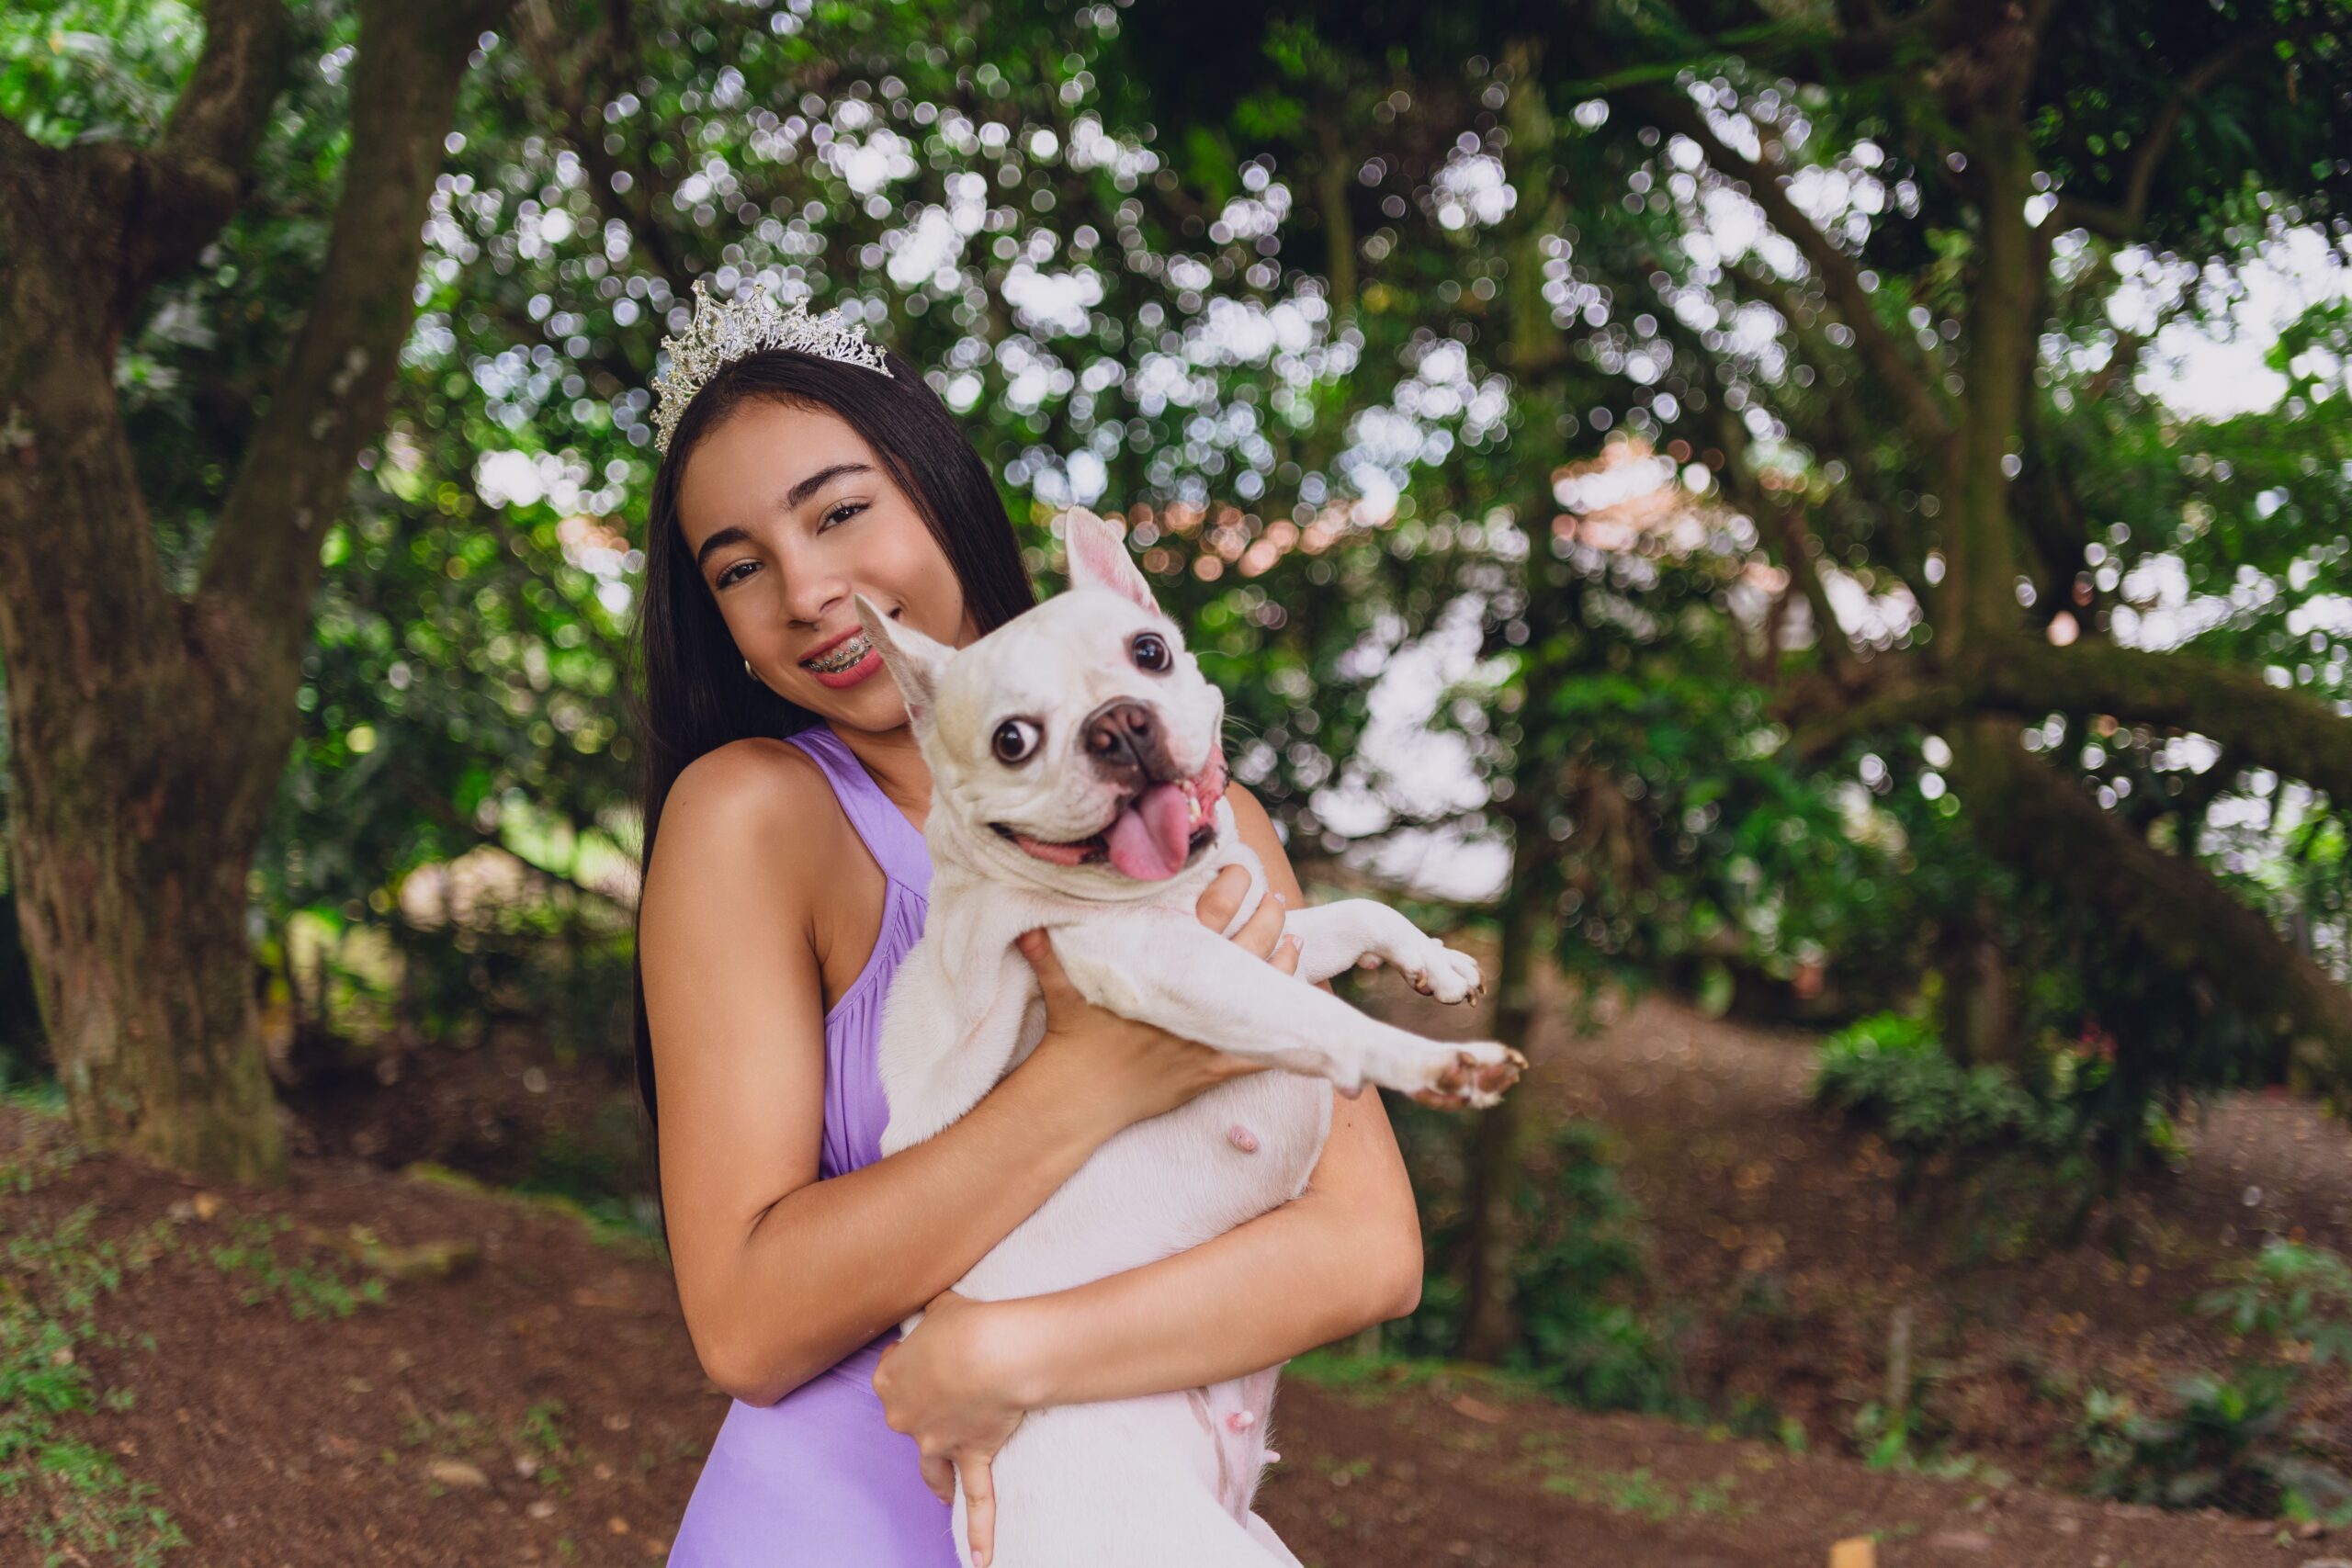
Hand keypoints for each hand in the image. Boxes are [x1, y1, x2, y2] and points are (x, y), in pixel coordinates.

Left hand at [873, 1289, 1028, 1567]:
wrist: (992, 1352)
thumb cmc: (965, 1325)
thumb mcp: (940, 1307)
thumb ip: (934, 1316)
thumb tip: (940, 1313)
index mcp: (891, 1379)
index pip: (889, 1375)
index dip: (909, 1366)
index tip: (929, 1356)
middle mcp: (906, 1416)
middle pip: (907, 1419)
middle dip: (925, 1411)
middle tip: (951, 1391)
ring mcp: (937, 1442)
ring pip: (931, 1467)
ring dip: (935, 1479)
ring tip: (940, 1491)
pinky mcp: (970, 1455)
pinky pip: (977, 1498)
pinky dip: (979, 1531)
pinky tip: (981, 1561)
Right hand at [1013, 864, 1299, 1129]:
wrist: (1082, 1095)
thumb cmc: (1074, 1034)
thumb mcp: (1060, 983)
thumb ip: (1049, 947)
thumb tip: (1031, 914)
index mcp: (1166, 965)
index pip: (1212, 913)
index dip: (1232, 888)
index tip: (1240, 872)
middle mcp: (1196, 994)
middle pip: (1249, 945)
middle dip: (1267, 917)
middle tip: (1272, 900)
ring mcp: (1209, 1032)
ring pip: (1263, 990)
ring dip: (1283, 961)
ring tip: (1294, 938)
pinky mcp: (1214, 1066)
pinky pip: (1260, 1048)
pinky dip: (1282, 1030)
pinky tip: (1297, 1011)